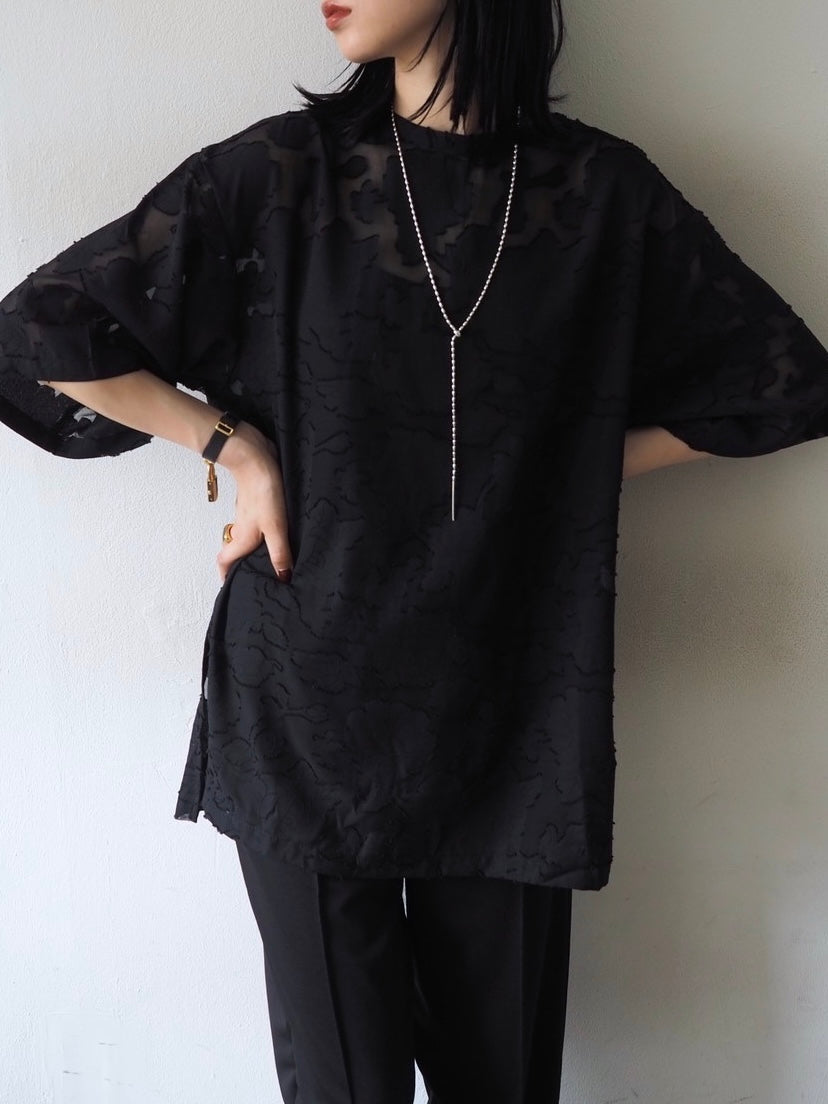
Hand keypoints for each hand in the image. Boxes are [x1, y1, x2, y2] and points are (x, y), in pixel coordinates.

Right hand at [215, 426, 293, 583]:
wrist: (255, 458)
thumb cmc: (263, 493)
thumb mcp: (276, 527)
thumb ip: (280, 552)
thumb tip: (283, 577)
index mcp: (242, 538)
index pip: (225, 561)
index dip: (225, 575)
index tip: (232, 586)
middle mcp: (241, 528)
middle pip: (236, 551)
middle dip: (243, 564)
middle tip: (259, 576)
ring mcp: (248, 515)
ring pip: (246, 537)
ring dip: (255, 548)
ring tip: (274, 558)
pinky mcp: (256, 503)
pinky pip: (256, 523)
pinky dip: (263, 532)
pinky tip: (281, 532)